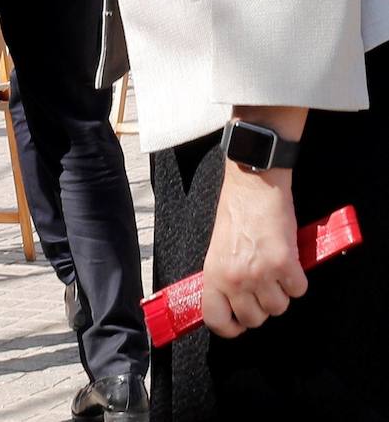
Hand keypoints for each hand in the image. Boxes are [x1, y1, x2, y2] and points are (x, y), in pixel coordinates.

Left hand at [202, 163, 307, 337]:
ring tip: (274, 268)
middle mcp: (235, 279)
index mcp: (214, 274)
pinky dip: (297, 279)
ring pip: (279, 308)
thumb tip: (233, 303)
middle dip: (261, 306)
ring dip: (281, 292)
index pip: (216, 320)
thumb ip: (224, 277)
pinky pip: (298, 290)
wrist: (253, 184)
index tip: (239, 323)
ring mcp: (260, 273)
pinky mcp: (284, 264)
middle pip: (254, 319)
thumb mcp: (218, 248)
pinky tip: (289, 261)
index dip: (230, 327)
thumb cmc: (236, 211)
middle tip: (263, 285)